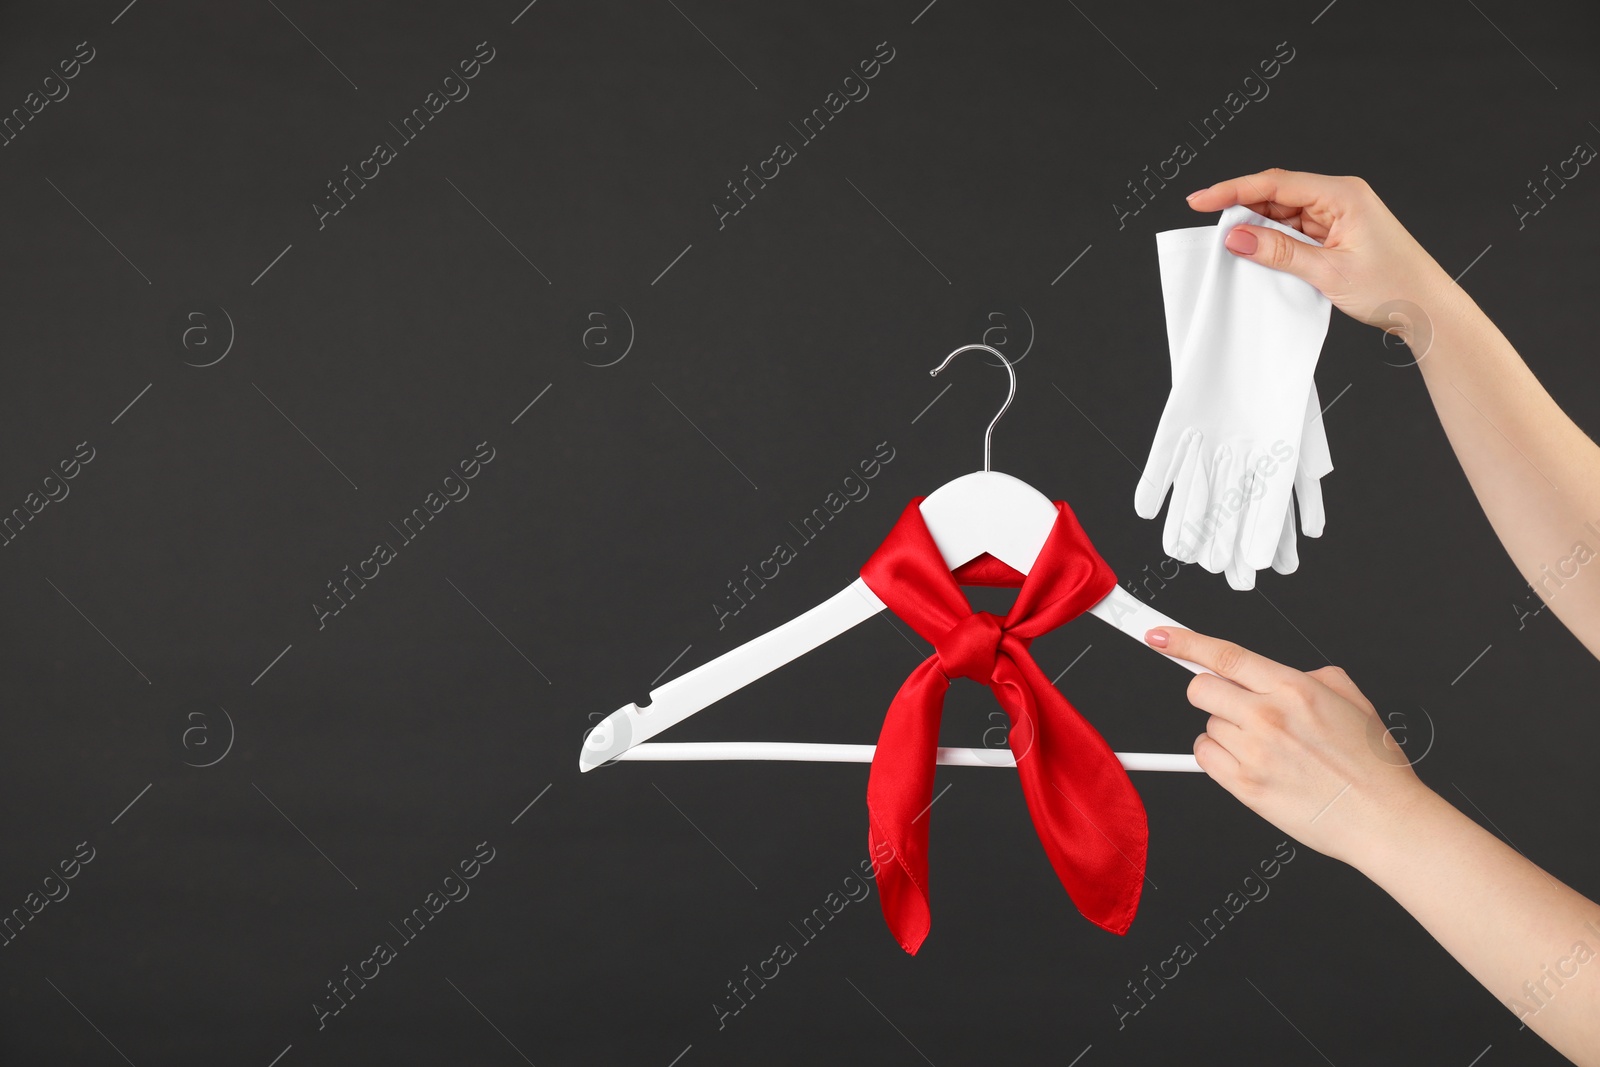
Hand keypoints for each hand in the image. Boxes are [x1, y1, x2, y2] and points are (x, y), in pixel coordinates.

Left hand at [1146, 625, 1432, 865]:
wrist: (1384, 819)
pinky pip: (1205, 759)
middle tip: (1239, 709)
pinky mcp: (1245, 786)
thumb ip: (1307, 676)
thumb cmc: (1373, 766)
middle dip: (1213, 694)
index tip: (1160, 636)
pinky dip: (1219, 759)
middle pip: (1201, 689)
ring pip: (1206, 726)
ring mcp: (1253, 752)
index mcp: (1293, 688)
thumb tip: (1276, 673)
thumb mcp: (1350, 699)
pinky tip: (1251, 764)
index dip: (1184, 642)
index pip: (1223, 655)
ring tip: (1267, 748)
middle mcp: (1268, 716)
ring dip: (1226, 732)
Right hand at [1186, 168, 1454, 341]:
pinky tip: (1259, 253)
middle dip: (1242, 209)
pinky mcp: (1337, 234)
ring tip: (1233, 247)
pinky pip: (1296, 231)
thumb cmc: (1393, 286)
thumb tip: (1236, 237)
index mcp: (1343, 194)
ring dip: (1258, 228)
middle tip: (1211, 230)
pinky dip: (1275, 241)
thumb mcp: (1328, 271)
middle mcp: (1340, 197)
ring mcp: (1338, 215)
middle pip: (1277, 194)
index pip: (1276, 183)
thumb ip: (1278, 252)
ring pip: (1283, 214)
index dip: (1234, 190)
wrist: (1427, 309)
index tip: (1201, 200)